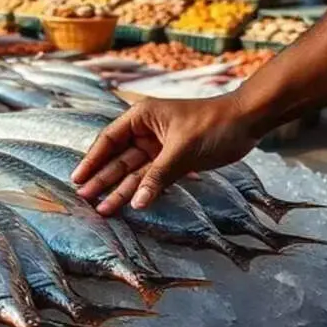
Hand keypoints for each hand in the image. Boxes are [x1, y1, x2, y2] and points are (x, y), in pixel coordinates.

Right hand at [70, 94, 260, 214]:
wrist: (248, 121)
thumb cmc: (213, 124)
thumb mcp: (182, 150)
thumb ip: (157, 177)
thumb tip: (136, 203)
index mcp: (141, 117)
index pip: (108, 140)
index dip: (92, 160)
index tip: (78, 178)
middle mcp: (145, 132)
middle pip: (117, 158)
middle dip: (102, 179)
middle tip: (85, 198)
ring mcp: (158, 148)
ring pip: (133, 172)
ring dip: (120, 189)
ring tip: (102, 209)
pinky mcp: (172, 161)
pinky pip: (151, 178)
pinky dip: (142, 191)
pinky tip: (129, 204)